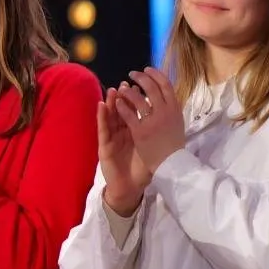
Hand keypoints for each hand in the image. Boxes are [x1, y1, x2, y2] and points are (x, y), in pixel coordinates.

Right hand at [97, 94, 150, 216]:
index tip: (140, 85)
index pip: (134, 110)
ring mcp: (111, 138)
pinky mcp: (104, 145)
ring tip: (112, 89)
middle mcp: (121, 132)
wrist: (130, 186)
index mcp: (133, 131)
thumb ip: (155, 134)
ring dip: (110, 102)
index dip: (136, 98)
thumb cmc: (142, 168)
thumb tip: (168, 118)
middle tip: (126, 82)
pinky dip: (101, 116)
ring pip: (110, 116)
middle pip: (121, 110)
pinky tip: (101, 105)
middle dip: (124, 95)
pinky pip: (102, 129)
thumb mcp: (152, 147)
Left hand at [111, 68, 185, 172]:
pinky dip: (122, 107)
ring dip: (128, 91)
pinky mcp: (141, 132)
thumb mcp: (177, 123)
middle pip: (152, 88)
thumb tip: (167, 97)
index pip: (166, 85)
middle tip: (132, 74)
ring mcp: (153, 121)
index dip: (156, 75)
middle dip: (141, 78)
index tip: (147, 69)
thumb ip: (171, 110)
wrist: (172, 164)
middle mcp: (165, 112)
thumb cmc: (174, 145)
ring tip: (122, 87)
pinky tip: (116, 102)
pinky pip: (129, 115)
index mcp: (175, 109)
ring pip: (138, 100)